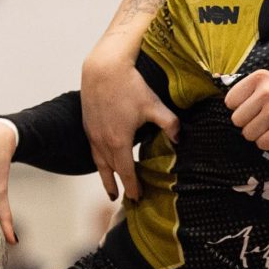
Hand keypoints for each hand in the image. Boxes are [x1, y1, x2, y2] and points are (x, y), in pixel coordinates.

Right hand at [80, 51, 177, 202]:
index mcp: (119, 142)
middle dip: (120, 186)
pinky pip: (93, 150)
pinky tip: (102, 162)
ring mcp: (93, 134)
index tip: (138, 197)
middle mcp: (103, 142)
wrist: (103, 69)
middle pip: (111, 171)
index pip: (126, 172)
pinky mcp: (87, 124)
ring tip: (110, 191)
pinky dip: (98, 161)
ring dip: (105, 178)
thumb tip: (180, 139)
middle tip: (127, 199)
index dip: (133, 186)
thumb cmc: (129, 85)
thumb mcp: (154, 105)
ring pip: (99, 163)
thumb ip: (170, 124)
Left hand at [227, 70, 268, 147]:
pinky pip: (261, 144)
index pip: (230, 102)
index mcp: (260, 78)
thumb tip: (223, 104)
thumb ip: (247, 90)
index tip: (255, 107)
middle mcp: (267, 92)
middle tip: (267, 118)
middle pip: (237, 120)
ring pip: (247, 134)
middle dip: (249, 123)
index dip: (241, 108)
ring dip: (259, 134)